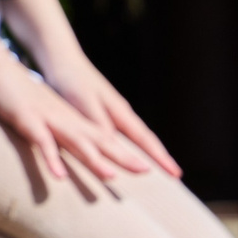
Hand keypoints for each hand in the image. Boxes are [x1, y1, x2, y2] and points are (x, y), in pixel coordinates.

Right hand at [0, 63, 155, 188]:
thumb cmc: (20, 95)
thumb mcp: (46, 115)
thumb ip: (60, 133)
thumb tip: (72, 151)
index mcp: (72, 120)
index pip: (106, 139)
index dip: (126, 153)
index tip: (148, 169)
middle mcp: (66, 120)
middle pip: (99, 140)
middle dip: (122, 156)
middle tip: (146, 171)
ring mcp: (49, 119)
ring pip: (76, 141)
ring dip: (94, 159)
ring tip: (111, 177)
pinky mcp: (29, 120)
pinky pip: (43, 142)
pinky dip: (52, 159)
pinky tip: (59, 177)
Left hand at [40, 55, 181, 179]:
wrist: (61, 61)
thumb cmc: (72, 82)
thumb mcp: (85, 105)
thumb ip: (100, 125)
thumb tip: (116, 148)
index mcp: (120, 112)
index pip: (145, 139)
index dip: (160, 158)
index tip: (176, 173)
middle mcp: (120, 113)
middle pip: (144, 140)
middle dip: (159, 158)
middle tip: (175, 176)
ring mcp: (111, 112)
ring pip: (133, 137)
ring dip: (144, 154)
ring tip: (154, 170)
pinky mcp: (99, 112)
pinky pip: (118, 135)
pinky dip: (126, 147)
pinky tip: (123, 153)